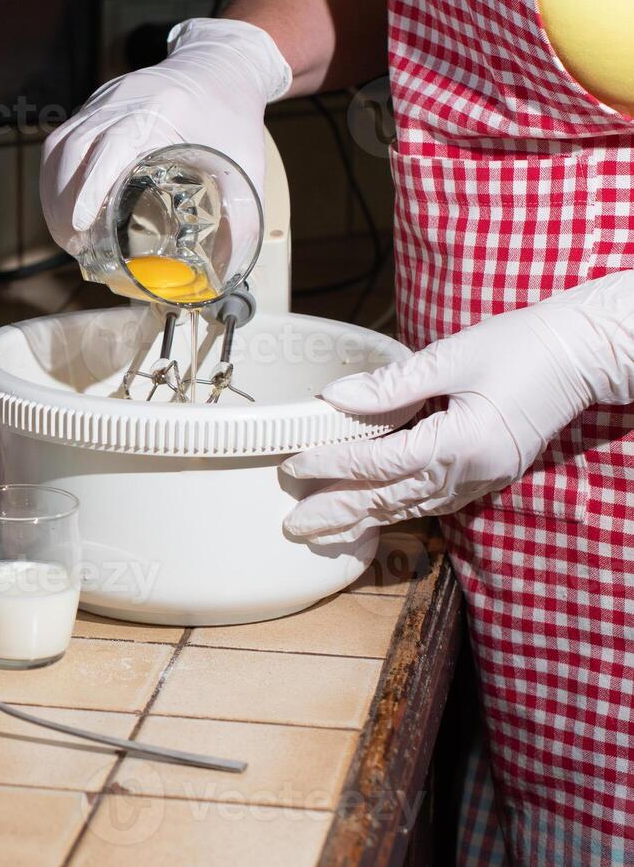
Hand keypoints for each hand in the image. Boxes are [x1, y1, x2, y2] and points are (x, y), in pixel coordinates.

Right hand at [39, 18, 290, 252]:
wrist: (221, 66)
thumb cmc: (234, 115)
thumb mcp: (245, 162)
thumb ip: (240, 214)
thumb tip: (229, 270)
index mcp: (163, 108)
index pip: (112, 144)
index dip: (92, 186)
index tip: (79, 224)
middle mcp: (124, 99)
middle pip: (74, 147)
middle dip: (64, 201)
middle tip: (73, 244)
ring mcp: (103, 100)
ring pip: (59, 145)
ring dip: (53, 193)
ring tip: (64, 233)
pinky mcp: (93, 108)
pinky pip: (61, 141)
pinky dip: (56, 177)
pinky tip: (62, 206)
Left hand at [281, 272, 633, 544]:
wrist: (585, 352)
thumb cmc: (523, 345)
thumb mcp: (452, 356)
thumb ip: (392, 384)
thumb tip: (334, 397)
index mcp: (461, 442)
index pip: (378, 462)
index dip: (331, 464)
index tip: (292, 467)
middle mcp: (471, 471)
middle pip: (389, 499)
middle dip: (339, 514)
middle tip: (293, 526)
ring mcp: (483, 478)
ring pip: (411, 508)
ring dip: (364, 521)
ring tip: (322, 532)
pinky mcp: (488, 474)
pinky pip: (434, 502)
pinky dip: (398, 511)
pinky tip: (375, 516)